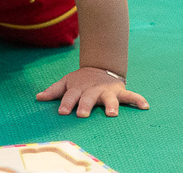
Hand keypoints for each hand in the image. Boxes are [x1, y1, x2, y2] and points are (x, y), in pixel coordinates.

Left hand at [35, 67, 149, 117]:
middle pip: (88, 99)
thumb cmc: (80, 81)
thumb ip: (53, 91)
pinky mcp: (119, 91)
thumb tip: (37, 97)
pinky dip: (138, 100)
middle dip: (85, 106)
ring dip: (111, 105)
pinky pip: (130, 96)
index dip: (66, 104)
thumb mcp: (66, 83)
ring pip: (109, 99)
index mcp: (78, 89)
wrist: (99, 68)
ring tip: (112, 114)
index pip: (70, 97)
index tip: (62, 112)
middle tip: (83, 115)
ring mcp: (106, 91)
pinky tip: (145, 106)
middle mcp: (92, 91)